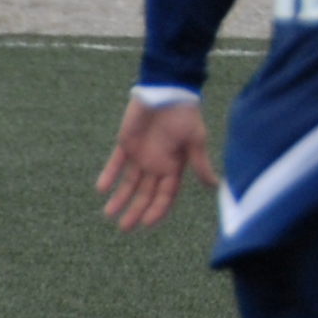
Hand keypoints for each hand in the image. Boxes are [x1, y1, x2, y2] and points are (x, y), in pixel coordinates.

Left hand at [98, 95, 218, 228]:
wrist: (166, 89)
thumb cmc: (184, 114)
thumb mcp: (195, 140)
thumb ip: (200, 164)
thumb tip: (215, 186)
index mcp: (174, 166)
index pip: (165, 195)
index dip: (156, 210)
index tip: (146, 224)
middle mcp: (157, 165)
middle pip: (144, 194)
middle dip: (135, 211)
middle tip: (124, 227)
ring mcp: (140, 155)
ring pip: (128, 182)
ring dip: (119, 198)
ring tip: (108, 214)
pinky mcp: (125, 143)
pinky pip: (115, 162)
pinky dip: (108, 175)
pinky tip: (101, 188)